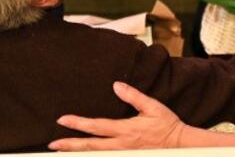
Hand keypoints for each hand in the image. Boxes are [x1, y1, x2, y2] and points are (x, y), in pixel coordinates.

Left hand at [49, 81, 184, 150]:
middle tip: (53, 144)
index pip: (96, 126)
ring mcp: (124, 153)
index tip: (62, 119)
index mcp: (125, 130)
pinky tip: (82, 154)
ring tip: (62, 150)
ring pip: (96, 155)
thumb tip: (116, 85)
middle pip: (90, 146)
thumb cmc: (167, 125)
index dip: (78, 123)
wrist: (180, 145)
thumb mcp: (152, 106)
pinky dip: (93, 156)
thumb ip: (133, 96)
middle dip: (70, 145)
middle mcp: (121, 145)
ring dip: (78, 152)